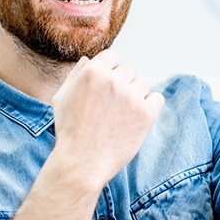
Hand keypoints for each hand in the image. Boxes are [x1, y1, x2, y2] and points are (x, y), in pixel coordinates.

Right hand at [51, 50, 164, 188]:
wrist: (81, 163)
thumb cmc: (70, 132)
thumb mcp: (62, 98)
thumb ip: (76, 75)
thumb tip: (89, 59)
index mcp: (93, 72)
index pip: (113, 56)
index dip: (111, 70)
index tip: (107, 87)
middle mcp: (113, 81)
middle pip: (129, 70)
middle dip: (122, 85)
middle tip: (112, 107)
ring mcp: (131, 97)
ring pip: (143, 84)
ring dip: (136, 96)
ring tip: (121, 115)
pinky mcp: (146, 114)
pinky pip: (157, 99)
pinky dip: (150, 107)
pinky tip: (136, 119)